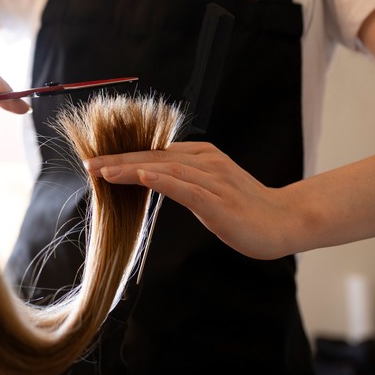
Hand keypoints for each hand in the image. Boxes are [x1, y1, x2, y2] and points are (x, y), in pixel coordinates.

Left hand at [84, 142, 299, 259]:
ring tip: (103, 170)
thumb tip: (149, 174)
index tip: (96, 162)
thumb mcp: (209, 186)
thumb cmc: (245, 207)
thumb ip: (182, 177)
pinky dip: (162, 180)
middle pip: (154, 157)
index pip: (154, 153)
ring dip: (130, 168)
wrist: (286, 221)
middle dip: (118, 160)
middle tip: (88, 164)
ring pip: (164, 169)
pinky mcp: (219, 200)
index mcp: (202, 155)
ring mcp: (213, 180)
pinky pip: (186, 187)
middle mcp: (205, 162)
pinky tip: (142, 177)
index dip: (123, 157)